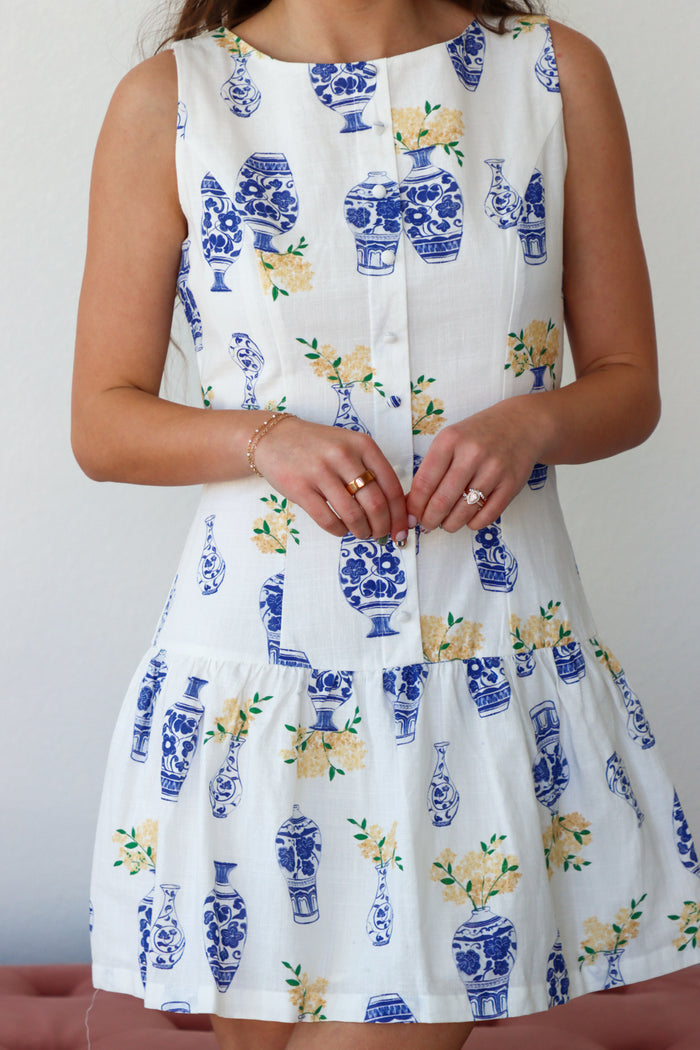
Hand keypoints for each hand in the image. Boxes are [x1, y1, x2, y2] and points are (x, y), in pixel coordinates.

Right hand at [254, 417, 408, 542]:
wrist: (274, 438)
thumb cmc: (318, 446)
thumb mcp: (350, 446)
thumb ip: (371, 470)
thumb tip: (395, 510)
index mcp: (363, 445)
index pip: (391, 486)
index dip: (400, 514)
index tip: (403, 530)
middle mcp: (343, 456)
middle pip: (375, 504)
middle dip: (383, 527)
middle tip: (381, 535)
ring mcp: (320, 472)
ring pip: (353, 515)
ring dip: (362, 531)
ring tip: (363, 533)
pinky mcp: (300, 488)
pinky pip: (328, 520)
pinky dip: (339, 531)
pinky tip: (342, 529)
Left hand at [407, 398, 545, 531]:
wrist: (522, 425)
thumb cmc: (479, 435)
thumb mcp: (451, 440)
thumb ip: (431, 468)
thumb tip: (412, 503)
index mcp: (450, 440)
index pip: (424, 483)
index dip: (415, 506)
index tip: (411, 516)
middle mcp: (472, 454)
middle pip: (441, 502)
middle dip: (430, 520)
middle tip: (428, 524)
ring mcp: (494, 469)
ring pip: (463, 513)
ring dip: (450, 524)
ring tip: (447, 523)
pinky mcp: (511, 484)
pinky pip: (487, 516)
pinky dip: (473, 524)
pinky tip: (468, 518)